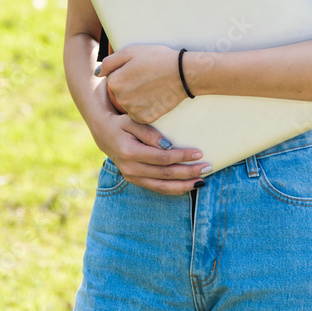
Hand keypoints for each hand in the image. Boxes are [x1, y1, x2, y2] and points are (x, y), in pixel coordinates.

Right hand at [91, 108, 210, 194]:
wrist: (103, 134)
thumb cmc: (121, 123)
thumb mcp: (132, 121)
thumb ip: (149, 133)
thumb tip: (168, 145)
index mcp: (130, 152)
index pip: (162, 158)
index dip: (182, 156)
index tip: (199, 152)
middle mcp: (131, 169)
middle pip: (165, 174)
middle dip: (188, 172)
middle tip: (208, 167)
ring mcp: (132, 177)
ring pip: (162, 187)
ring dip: (185, 185)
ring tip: (202, 180)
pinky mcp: (136, 181)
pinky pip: (158, 189)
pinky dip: (175, 189)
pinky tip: (189, 185)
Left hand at [95, 44, 186, 123]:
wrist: (183, 73)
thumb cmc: (158, 58)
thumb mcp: (131, 51)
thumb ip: (109, 62)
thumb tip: (97, 73)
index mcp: (115, 82)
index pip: (112, 79)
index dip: (124, 72)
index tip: (137, 69)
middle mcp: (121, 99)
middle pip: (119, 93)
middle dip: (129, 86)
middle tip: (146, 77)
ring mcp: (134, 110)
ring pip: (129, 104)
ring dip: (136, 97)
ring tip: (151, 86)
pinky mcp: (146, 118)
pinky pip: (139, 114)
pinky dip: (145, 107)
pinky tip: (155, 97)